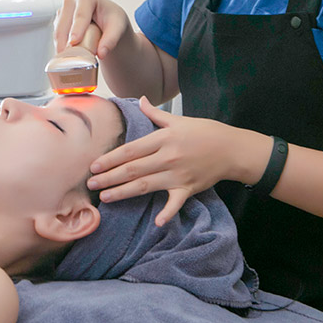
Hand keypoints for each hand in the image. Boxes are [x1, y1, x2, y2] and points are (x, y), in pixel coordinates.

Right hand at [54, 0, 131, 58]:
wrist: (107, 20)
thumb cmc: (112, 19)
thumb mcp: (117, 27)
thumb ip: (111, 39)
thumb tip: (101, 53)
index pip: (81, 14)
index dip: (77, 28)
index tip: (74, 42)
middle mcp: (72, 1)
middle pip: (64, 21)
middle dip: (64, 38)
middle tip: (67, 55)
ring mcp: (63, 11)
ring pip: (58, 29)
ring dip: (60, 44)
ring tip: (65, 58)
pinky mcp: (59, 22)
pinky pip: (56, 35)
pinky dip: (60, 45)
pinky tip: (64, 55)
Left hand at [87, 97, 231, 225]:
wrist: (231, 148)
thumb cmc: (204, 131)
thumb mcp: (178, 120)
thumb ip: (156, 114)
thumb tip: (140, 100)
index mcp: (163, 139)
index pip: (131, 150)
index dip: (111, 158)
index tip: (95, 165)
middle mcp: (167, 157)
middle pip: (133, 169)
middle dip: (110, 177)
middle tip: (91, 183)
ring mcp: (178, 175)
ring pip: (145, 185)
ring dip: (124, 192)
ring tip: (106, 198)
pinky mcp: (188, 189)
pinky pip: (175, 203)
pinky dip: (167, 213)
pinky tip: (156, 222)